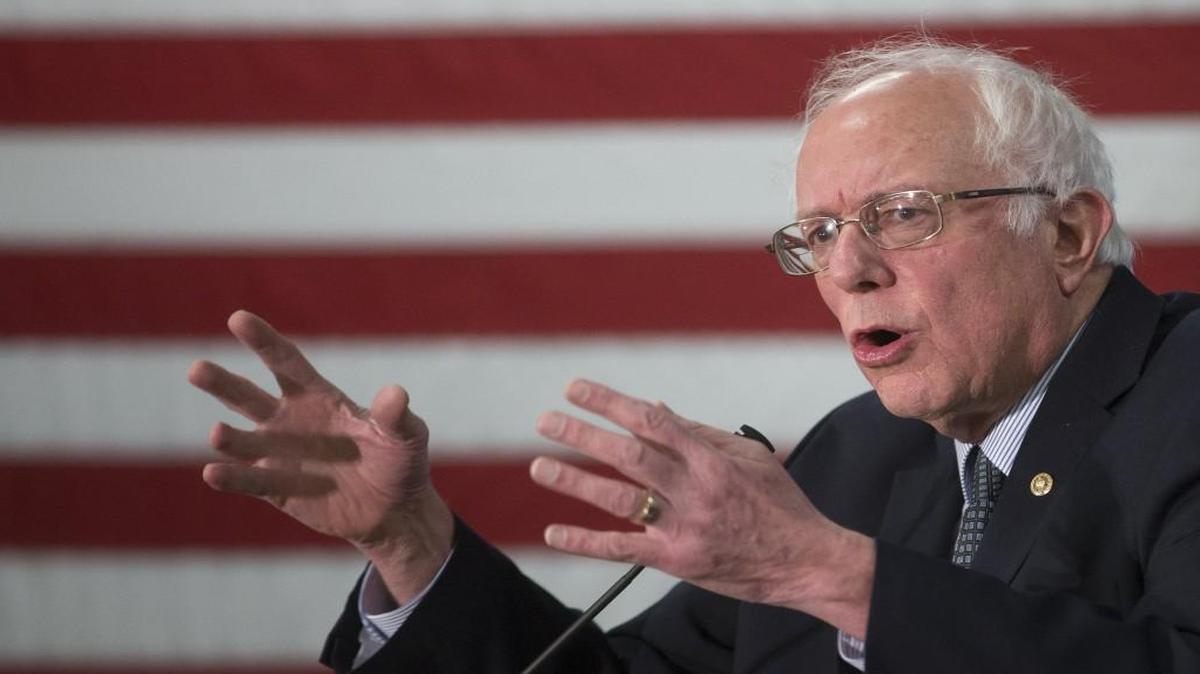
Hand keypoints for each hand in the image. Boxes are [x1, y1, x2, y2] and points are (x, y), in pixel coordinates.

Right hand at [189, 311, 452, 600]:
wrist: (394, 511)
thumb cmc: (401, 462)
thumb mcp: (407, 437)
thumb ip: (396, 416)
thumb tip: (395, 393)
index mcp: (319, 397)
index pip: (286, 362)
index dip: (264, 341)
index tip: (238, 318)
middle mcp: (291, 421)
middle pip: (250, 396)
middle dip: (224, 383)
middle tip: (196, 369)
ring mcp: (281, 455)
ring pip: (244, 441)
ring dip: (229, 437)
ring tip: (218, 433)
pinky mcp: (279, 490)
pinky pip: (251, 481)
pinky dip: (232, 478)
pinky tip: (212, 473)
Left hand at [530, 379, 873, 635]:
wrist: (805, 562)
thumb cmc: (778, 503)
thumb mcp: (747, 457)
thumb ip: (697, 433)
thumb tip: (653, 407)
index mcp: (712, 459)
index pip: (651, 420)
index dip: (610, 402)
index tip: (576, 388)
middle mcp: (695, 490)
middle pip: (629, 456)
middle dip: (584, 435)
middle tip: (545, 420)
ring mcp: (684, 527)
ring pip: (620, 499)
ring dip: (575, 482)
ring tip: (540, 466)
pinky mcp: (676, 560)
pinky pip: (622, 549)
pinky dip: (586, 541)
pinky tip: (554, 533)